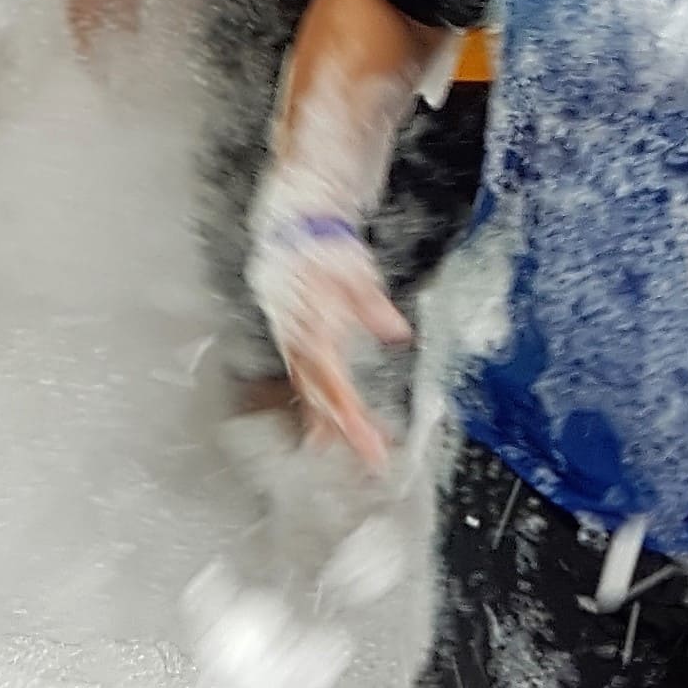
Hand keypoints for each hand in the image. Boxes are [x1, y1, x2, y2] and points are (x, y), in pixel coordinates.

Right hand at [250, 216, 409, 469]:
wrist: (291, 228)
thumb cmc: (323, 248)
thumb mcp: (354, 271)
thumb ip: (372, 305)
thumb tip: (397, 331)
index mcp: (314, 330)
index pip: (335, 385)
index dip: (352, 419)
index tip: (371, 444)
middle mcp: (299, 344)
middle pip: (322, 397)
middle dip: (347, 431)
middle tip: (372, 459)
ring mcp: (294, 344)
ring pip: (311, 393)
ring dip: (333, 424)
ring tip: (355, 450)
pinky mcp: (296, 342)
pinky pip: (305, 381)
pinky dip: (317, 407)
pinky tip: (326, 427)